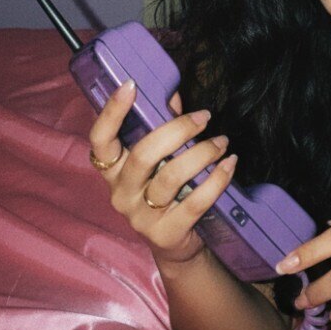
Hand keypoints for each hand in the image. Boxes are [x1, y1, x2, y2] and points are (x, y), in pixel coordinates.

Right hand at [88, 80, 237, 264]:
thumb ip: (162, 126)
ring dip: (203, 153)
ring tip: (222, 141)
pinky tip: (230, 164)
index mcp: (113, 170)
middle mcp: (121, 193)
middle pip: (143, 154)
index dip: (111, 112)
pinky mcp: (165, 234)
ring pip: (171, 177)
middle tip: (205, 117)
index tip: (131, 85)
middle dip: (178, 130)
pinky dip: (217, 180)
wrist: (175, 244)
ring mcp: (141, 217)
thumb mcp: (161, 158)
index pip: (100, 140)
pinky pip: (194, 203)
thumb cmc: (168, 190)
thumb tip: (172, 92)